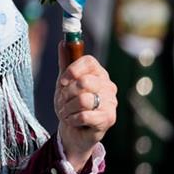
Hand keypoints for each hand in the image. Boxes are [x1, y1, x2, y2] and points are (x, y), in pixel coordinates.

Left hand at [54, 47, 116, 171]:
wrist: (73, 131)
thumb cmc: (70, 104)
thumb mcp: (64, 83)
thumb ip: (65, 63)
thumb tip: (62, 42)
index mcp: (98, 73)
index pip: (89, 61)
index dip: (72, 70)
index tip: (62, 81)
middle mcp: (108, 85)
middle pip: (84, 81)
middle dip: (67, 94)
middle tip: (64, 101)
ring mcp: (111, 102)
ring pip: (83, 99)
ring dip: (68, 108)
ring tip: (67, 112)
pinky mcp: (109, 118)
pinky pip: (84, 115)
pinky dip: (72, 119)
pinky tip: (73, 121)